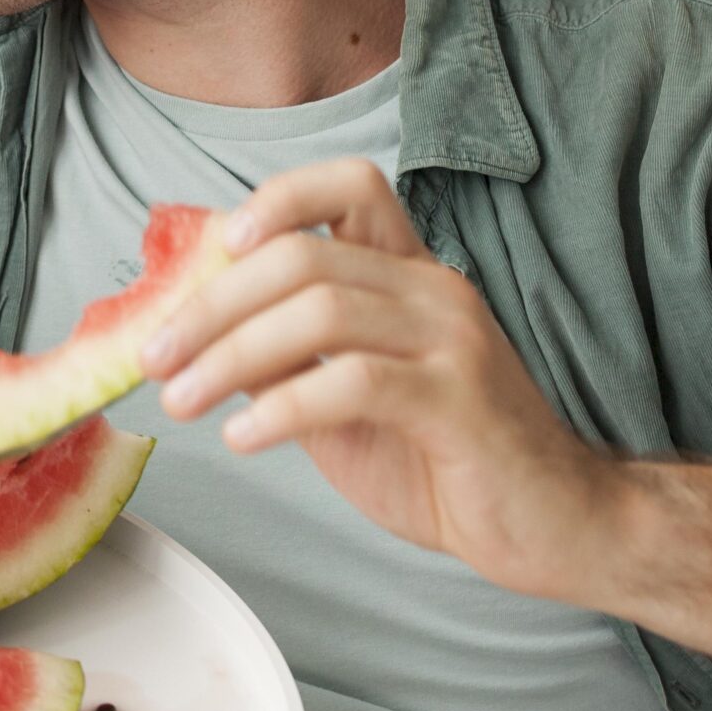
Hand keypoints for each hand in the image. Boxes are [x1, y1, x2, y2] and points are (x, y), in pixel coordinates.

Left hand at [137, 158, 615, 600]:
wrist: (557, 524)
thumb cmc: (444, 457)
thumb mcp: (345, 398)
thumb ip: (285, 354)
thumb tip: (189, 329)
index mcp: (409, 271)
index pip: (348, 186)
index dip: (276, 197)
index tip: (215, 246)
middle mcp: (433, 288)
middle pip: (303, 255)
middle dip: (210, 304)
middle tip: (154, 356)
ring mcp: (453, 341)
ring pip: (319, 309)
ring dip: (230, 355)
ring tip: (182, 401)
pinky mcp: (460, 403)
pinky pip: (354, 382)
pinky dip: (283, 406)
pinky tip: (245, 438)